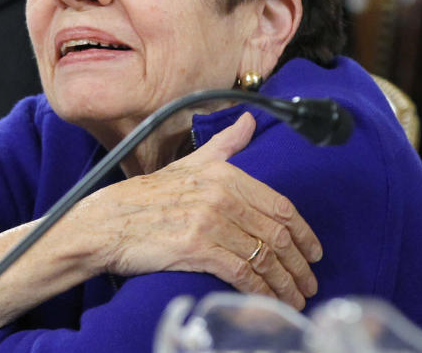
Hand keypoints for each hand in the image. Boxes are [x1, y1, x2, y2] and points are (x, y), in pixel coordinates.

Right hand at [75, 112, 321, 308]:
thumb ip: (225, 145)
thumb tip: (249, 120)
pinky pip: (242, 273)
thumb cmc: (146, 197)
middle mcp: (220, 195)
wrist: (107, 222)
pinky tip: (269, 301)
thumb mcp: (189, 164)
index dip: (304, 233)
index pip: (279, 205)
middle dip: (299, 265)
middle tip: (309, 284)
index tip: (313, 252)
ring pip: (263, 257)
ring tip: (295, 299)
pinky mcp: (196, 248)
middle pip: (276, 234)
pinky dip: (261, 290)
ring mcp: (209, 222)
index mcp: (224, 173)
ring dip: (285, 283)